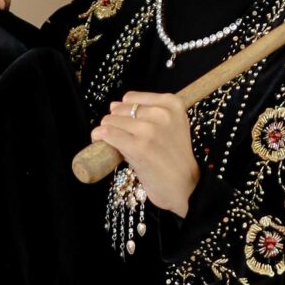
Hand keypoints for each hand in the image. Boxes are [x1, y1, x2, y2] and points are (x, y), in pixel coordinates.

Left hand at [91, 90, 199, 217]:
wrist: (185, 186)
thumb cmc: (174, 159)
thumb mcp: (170, 127)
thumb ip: (146, 114)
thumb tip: (113, 105)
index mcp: (172, 103)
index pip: (132, 98)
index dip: (124, 112)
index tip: (127, 125)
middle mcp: (162, 114)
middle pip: (120, 109)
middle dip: (115, 122)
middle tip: (122, 139)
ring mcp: (150, 130)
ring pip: (111, 120)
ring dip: (106, 130)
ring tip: (115, 144)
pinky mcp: (138, 147)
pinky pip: (107, 133)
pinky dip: (98, 136)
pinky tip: (99, 141)